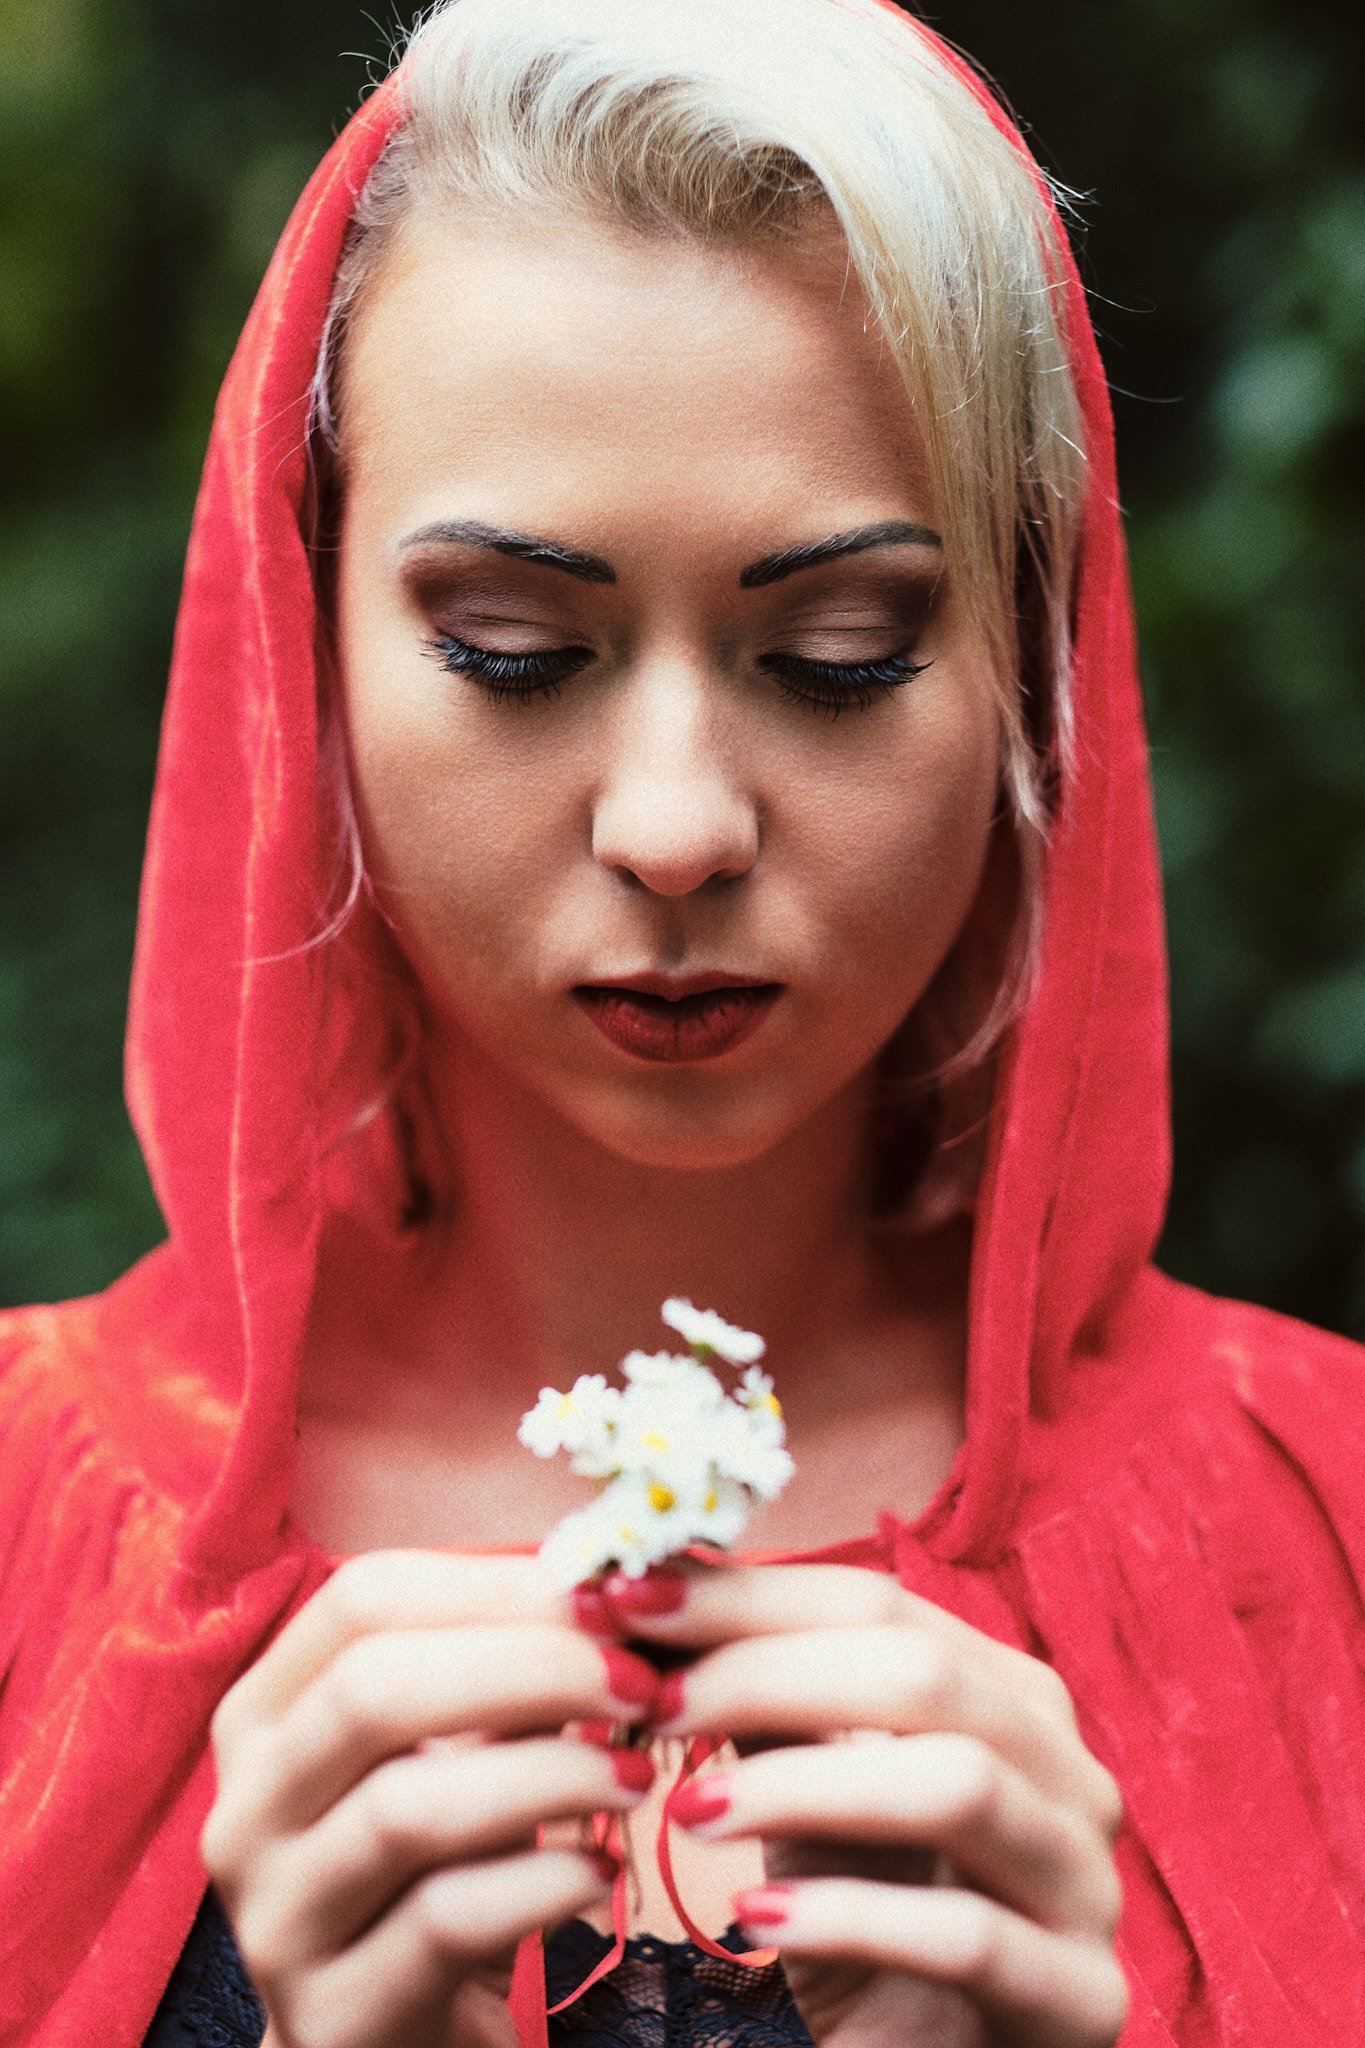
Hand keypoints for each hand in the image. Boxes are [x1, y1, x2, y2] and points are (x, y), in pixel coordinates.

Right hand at [202, 1552, 661, 2047]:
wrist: (392, 2039)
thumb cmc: (437, 1861)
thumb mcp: (452, 1750)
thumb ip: (507, 1666)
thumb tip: (622, 1588)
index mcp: (265, 1711)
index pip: (365, 1598)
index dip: (496, 1584)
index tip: (606, 1599)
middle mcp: (246, 1807)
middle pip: (375, 1689)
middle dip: (530, 1668)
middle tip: (638, 1681)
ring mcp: (276, 1918)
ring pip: (407, 1809)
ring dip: (550, 1775)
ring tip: (634, 1776)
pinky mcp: (332, 2015)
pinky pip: (442, 1923)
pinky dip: (540, 1883)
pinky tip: (597, 1871)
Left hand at [605, 1561, 1126, 2047]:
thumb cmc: (864, 1912)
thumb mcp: (804, 1791)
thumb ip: (757, 1697)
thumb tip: (644, 1593)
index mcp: (1014, 1698)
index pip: (882, 1606)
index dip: (750, 1596)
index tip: (629, 1598)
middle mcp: (1071, 1773)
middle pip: (925, 1675)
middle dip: (768, 1674)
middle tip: (653, 1702)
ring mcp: (1087, 1886)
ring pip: (959, 1784)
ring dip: (804, 1785)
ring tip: (689, 1811)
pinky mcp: (1081, 2000)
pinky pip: (968, 1936)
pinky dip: (850, 1915)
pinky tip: (757, 1917)